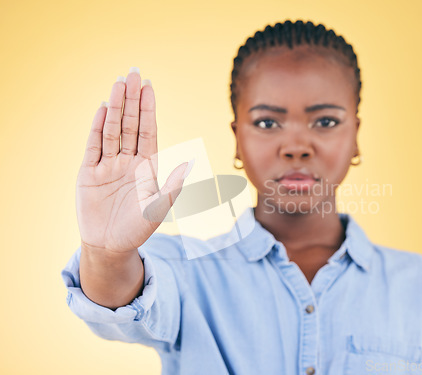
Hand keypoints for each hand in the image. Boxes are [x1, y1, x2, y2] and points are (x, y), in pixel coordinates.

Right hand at [76, 68, 192, 253]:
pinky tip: (102, 108)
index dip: (148, 109)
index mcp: (147, 166)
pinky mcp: (89, 172)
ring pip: (112, 129)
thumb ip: (173, 185)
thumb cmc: (138, 229)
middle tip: (134, 73)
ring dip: (115, 107)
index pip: (148, 131)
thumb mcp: (159, 207)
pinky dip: (97, 126)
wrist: (110, 246)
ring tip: (118, 83)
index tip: (149, 87)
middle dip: (132, 99)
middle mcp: (128, 161)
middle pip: (130, 124)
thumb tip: (192, 162)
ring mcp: (108, 165)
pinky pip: (94, 145)